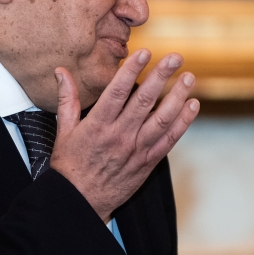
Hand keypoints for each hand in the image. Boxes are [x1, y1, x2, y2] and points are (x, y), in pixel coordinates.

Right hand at [50, 50, 198, 221]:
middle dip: (161, 76)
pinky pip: (170, 140)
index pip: (118, 92)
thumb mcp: (63, 131)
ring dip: (178, 96)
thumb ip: (67, 99)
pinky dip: (183, 122)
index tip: (145, 52)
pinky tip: (192, 105)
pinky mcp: (148, 162)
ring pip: (162, 119)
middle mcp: (120, 135)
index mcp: (97, 125)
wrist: (80, 203)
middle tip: (176, 57)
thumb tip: (61, 71)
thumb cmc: (70, 166)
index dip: (132, 70)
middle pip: (145, 100)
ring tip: (188, 77)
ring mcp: (136, 149)